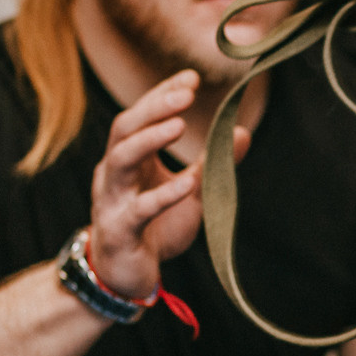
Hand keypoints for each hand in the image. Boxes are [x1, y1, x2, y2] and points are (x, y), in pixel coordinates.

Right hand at [84, 70, 250, 299]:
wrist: (126, 277)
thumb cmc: (154, 230)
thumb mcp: (190, 194)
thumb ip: (212, 165)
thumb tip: (242, 132)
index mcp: (128, 160)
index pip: (140, 117)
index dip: (162, 94)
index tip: (191, 77)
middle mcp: (114, 173)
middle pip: (125, 129)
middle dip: (153, 107)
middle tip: (186, 92)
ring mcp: (112, 200)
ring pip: (121, 160)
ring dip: (149, 140)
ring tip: (178, 126)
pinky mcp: (120, 230)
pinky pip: (139, 209)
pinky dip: (164, 195)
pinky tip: (187, 183)